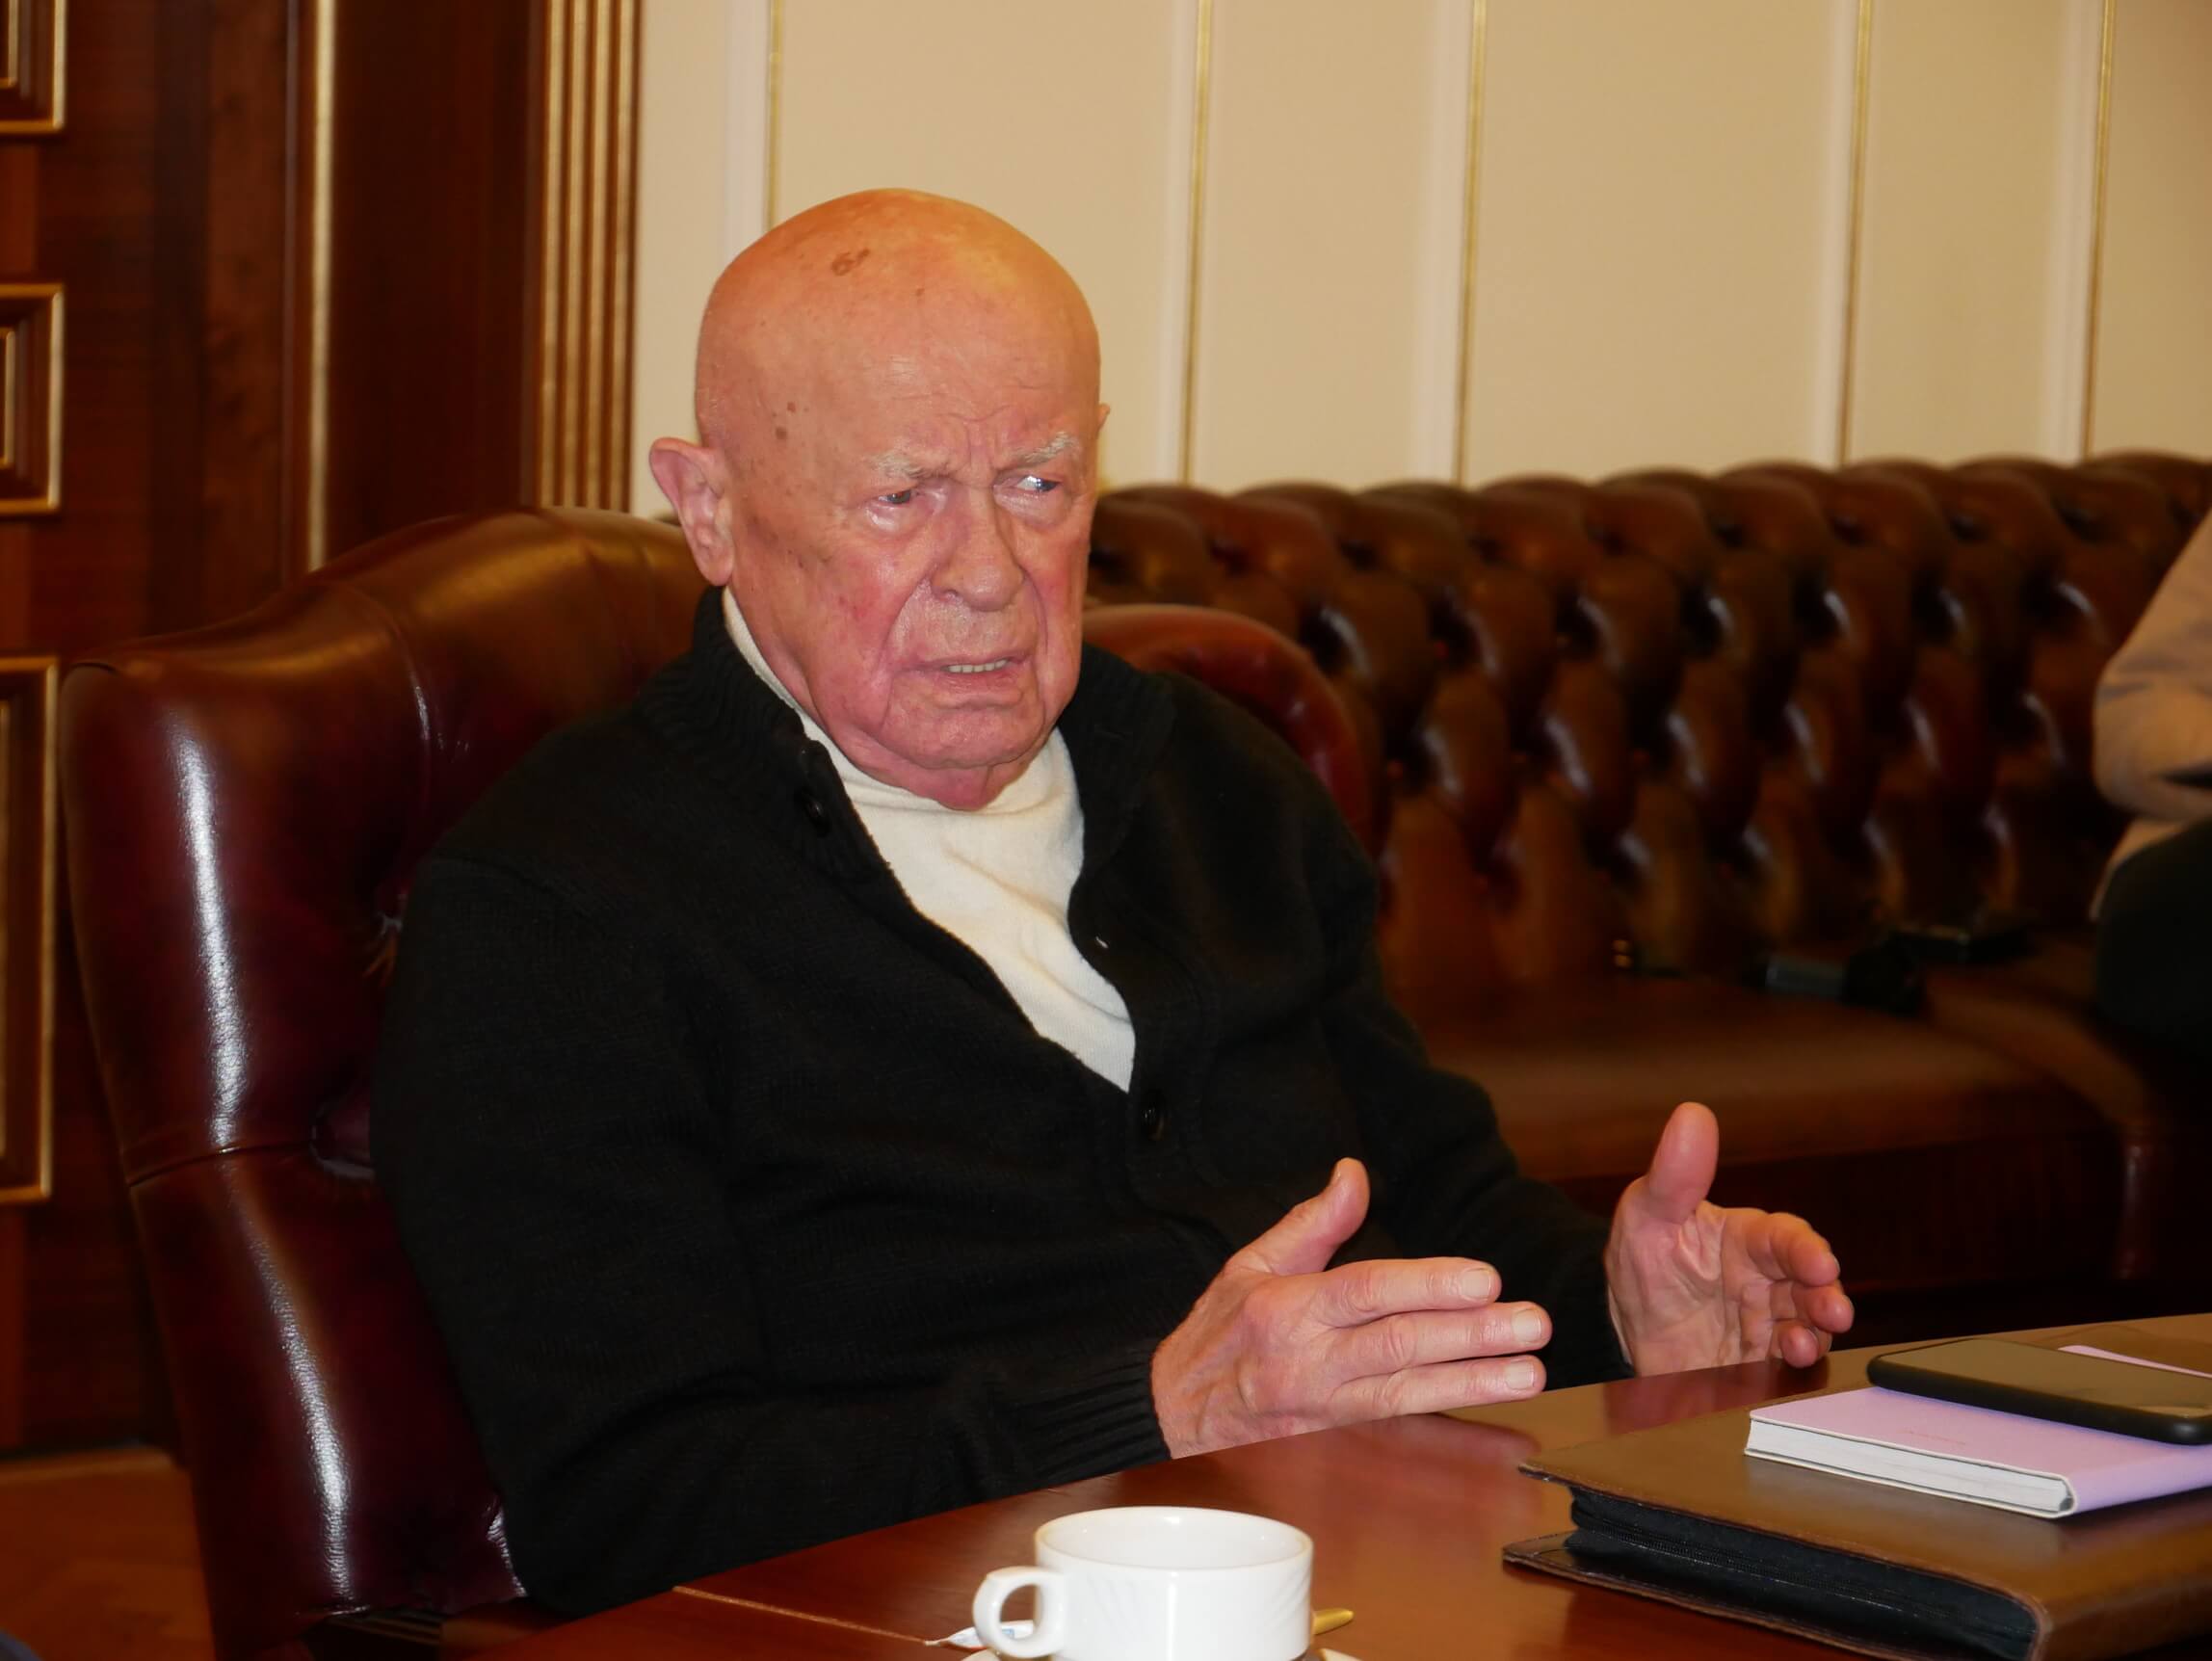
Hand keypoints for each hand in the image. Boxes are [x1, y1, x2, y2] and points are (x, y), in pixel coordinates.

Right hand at [1150, 1159, 1552, 1457]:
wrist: (1175, 1412)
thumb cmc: (1218, 1331)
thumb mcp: (1250, 1263)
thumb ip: (1312, 1222)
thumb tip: (1355, 1172)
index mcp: (1286, 1309)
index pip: (1366, 1292)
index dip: (1427, 1286)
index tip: (1484, 1279)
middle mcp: (1308, 1361)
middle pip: (1398, 1345)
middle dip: (1470, 1336)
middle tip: (1530, 1324)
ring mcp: (1325, 1405)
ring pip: (1408, 1394)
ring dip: (1474, 1383)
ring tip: (1530, 1373)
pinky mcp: (1338, 1435)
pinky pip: (1402, 1429)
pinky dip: (1454, 1432)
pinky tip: (1498, 1427)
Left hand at [1605, 1101, 1854, 1373]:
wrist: (1625, 1334)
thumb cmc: (1642, 1263)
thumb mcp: (1646, 1216)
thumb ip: (1674, 1174)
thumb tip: (1692, 1114)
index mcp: (1745, 1239)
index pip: (1784, 1238)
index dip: (1806, 1249)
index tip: (1819, 1264)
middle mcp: (1765, 1279)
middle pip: (1810, 1284)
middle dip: (1826, 1295)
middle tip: (1833, 1311)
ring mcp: (1767, 1322)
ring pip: (1808, 1324)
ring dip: (1815, 1333)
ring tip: (1800, 1344)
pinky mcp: (1760, 1362)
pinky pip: (1787, 1364)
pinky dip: (1793, 1366)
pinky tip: (1784, 1363)